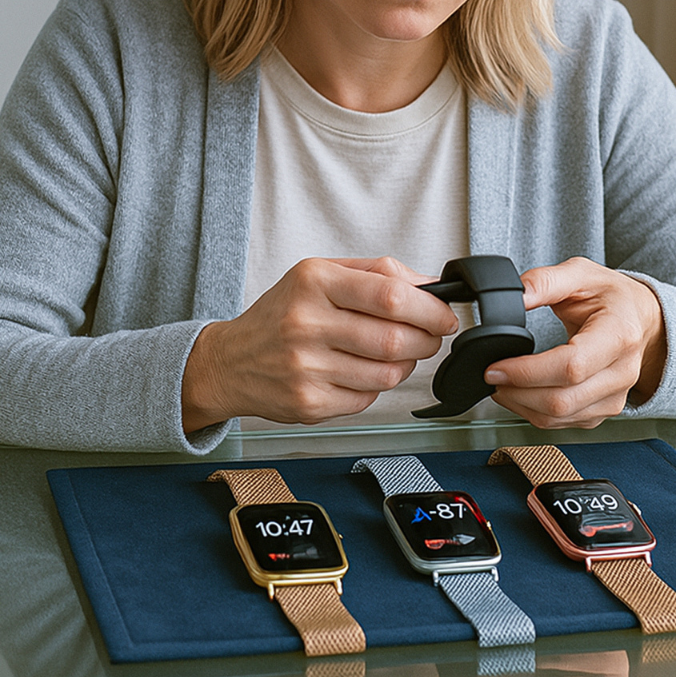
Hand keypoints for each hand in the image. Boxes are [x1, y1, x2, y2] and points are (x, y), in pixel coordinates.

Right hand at [181, 256, 457, 431]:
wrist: (230, 361)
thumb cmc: (282, 314)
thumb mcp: (320, 274)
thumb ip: (378, 272)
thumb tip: (432, 285)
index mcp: (314, 282)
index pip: (390, 295)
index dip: (430, 309)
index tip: (445, 315)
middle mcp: (307, 323)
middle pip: (395, 338)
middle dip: (426, 339)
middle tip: (429, 336)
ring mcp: (306, 367)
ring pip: (387, 373)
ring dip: (405, 364)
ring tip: (395, 353)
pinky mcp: (308, 403)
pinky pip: (368, 398)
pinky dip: (376, 386)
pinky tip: (361, 371)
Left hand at [483, 256, 665, 428]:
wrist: (640, 317)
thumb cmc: (613, 296)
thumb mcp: (581, 273)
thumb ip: (545, 281)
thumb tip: (515, 293)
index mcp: (619, 335)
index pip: (571, 366)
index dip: (527, 372)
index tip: (496, 367)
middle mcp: (622, 372)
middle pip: (562, 400)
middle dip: (516, 393)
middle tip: (491, 375)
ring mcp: (615, 397)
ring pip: (560, 417)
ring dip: (521, 406)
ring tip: (501, 384)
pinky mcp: (604, 410)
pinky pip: (564, 423)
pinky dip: (536, 413)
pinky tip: (522, 394)